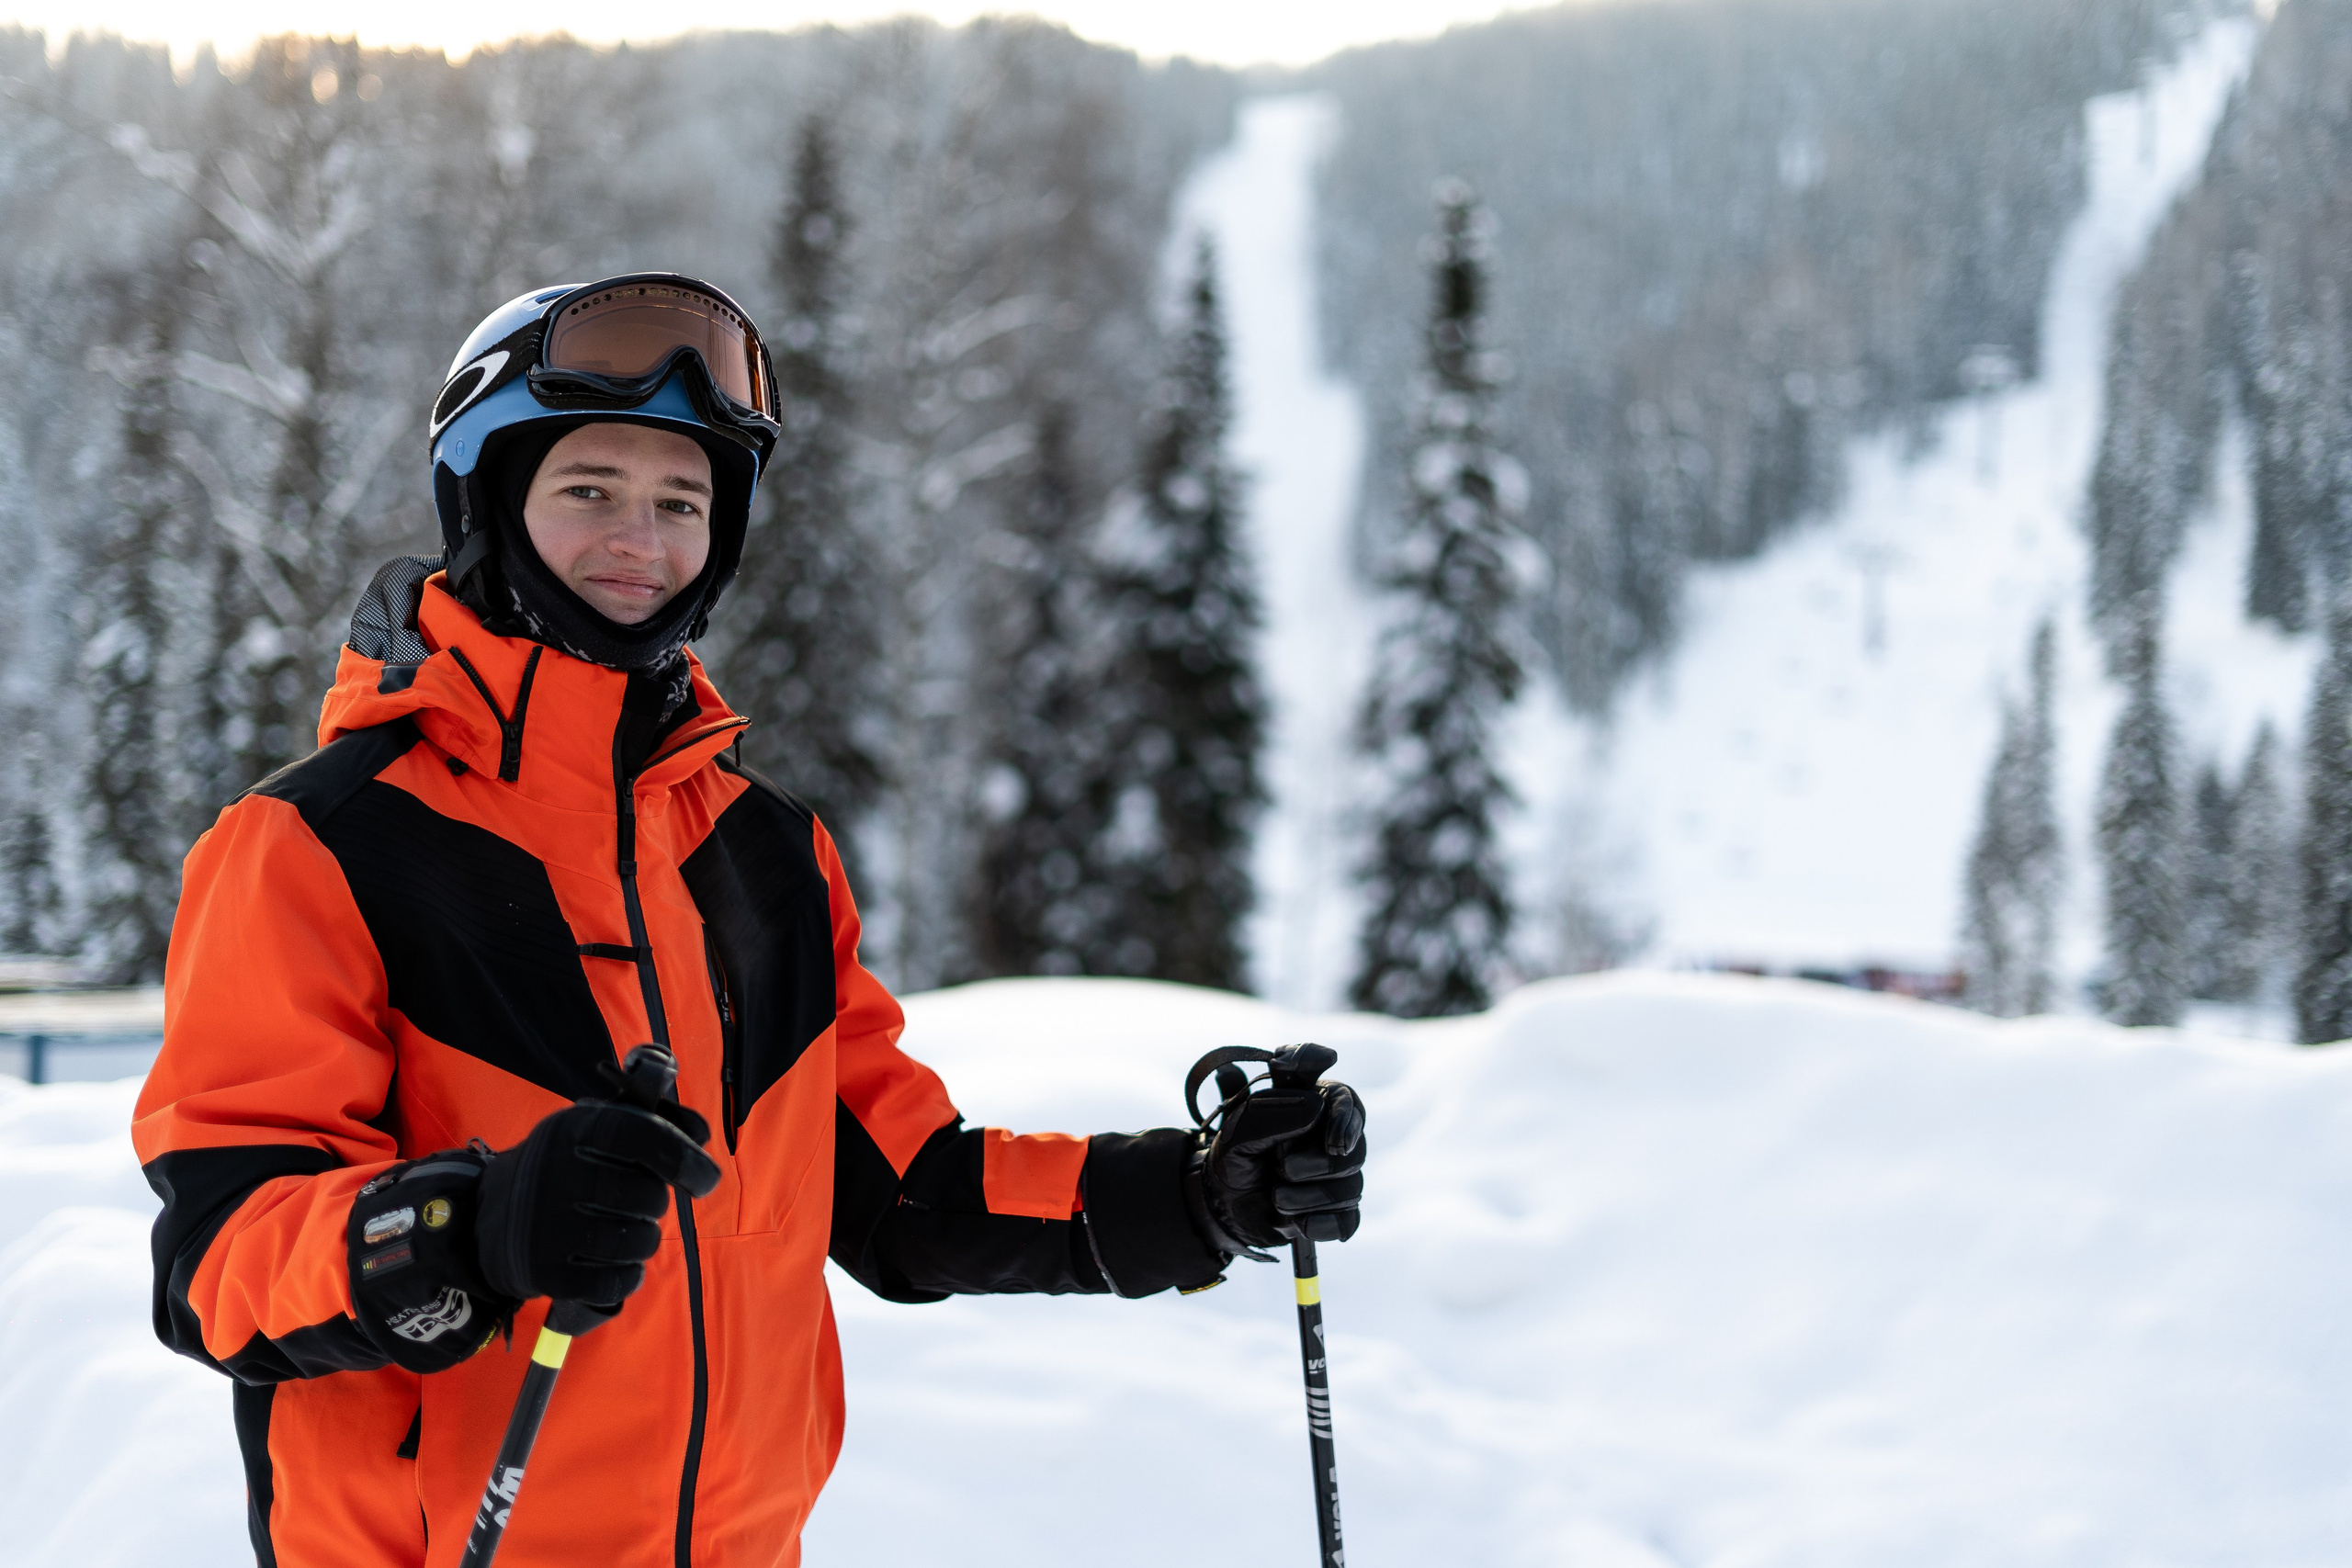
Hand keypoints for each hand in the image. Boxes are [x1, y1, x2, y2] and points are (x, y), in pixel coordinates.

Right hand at [474, 1100, 720, 1312]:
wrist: (488, 1218)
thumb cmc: (565, 1168)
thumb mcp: (594, 1129)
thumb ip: (653, 1122)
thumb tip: (702, 1133)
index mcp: (571, 1130)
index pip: (636, 1134)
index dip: (680, 1154)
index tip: (704, 1178)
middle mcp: (554, 1175)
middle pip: (645, 1195)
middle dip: (657, 1203)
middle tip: (640, 1202)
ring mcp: (546, 1227)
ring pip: (635, 1242)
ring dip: (644, 1240)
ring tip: (626, 1231)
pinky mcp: (543, 1272)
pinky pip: (613, 1284)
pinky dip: (626, 1276)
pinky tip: (616, 1264)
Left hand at [1192, 1073, 1366, 1251]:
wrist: (1223, 1205)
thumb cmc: (1233, 1159)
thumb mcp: (1237, 1133)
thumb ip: (1270, 1115)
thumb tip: (1316, 1109)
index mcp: (1311, 1109)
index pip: (1346, 1101)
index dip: (1346, 1120)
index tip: (1333, 1142)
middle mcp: (1330, 1141)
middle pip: (1354, 1150)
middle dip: (1319, 1164)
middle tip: (1282, 1168)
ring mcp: (1335, 1179)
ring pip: (1351, 1188)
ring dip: (1310, 1197)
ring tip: (1276, 1198)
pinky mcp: (1333, 1212)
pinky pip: (1348, 1221)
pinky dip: (1324, 1224)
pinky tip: (1299, 1224)